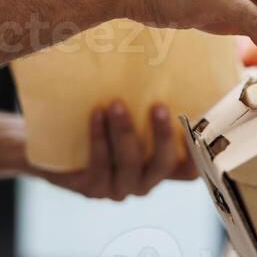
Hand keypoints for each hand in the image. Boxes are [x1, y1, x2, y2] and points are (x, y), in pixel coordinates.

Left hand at [27, 103, 196, 200]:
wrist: (59, 146)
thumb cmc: (106, 123)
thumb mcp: (134, 116)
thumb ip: (153, 106)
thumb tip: (179, 67)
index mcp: (162, 168)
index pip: (190, 171)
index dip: (198, 154)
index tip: (197, 124)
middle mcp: (145, 182)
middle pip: (163, 164)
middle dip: (162, 135)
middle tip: (158, 106)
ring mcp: (120, 189)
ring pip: (131, 163)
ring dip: (125, 131)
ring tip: (116, 103)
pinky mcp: (94, 190)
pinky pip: (101, 164)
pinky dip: (99, 137)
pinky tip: (96, 114)